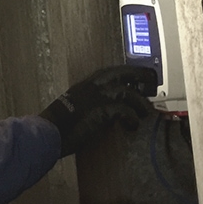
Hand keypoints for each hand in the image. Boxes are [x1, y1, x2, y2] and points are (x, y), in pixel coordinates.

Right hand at [39, 65, 157, 156]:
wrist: (49, 132)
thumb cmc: (58, 124)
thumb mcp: (74, 106)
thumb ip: (90, 102)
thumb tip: (108, 110)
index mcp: (85, 84)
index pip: (111, 71)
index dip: (129, 73)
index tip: (140, 78)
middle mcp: (92, 85)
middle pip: (123, 72)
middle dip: (141, 76)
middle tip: (152, 83)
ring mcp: (96, 96)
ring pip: (127, 92)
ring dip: (139, 103)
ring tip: (145, 113)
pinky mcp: (100, 110)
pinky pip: (124, 111)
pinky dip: (132, 119)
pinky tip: (132, 126)